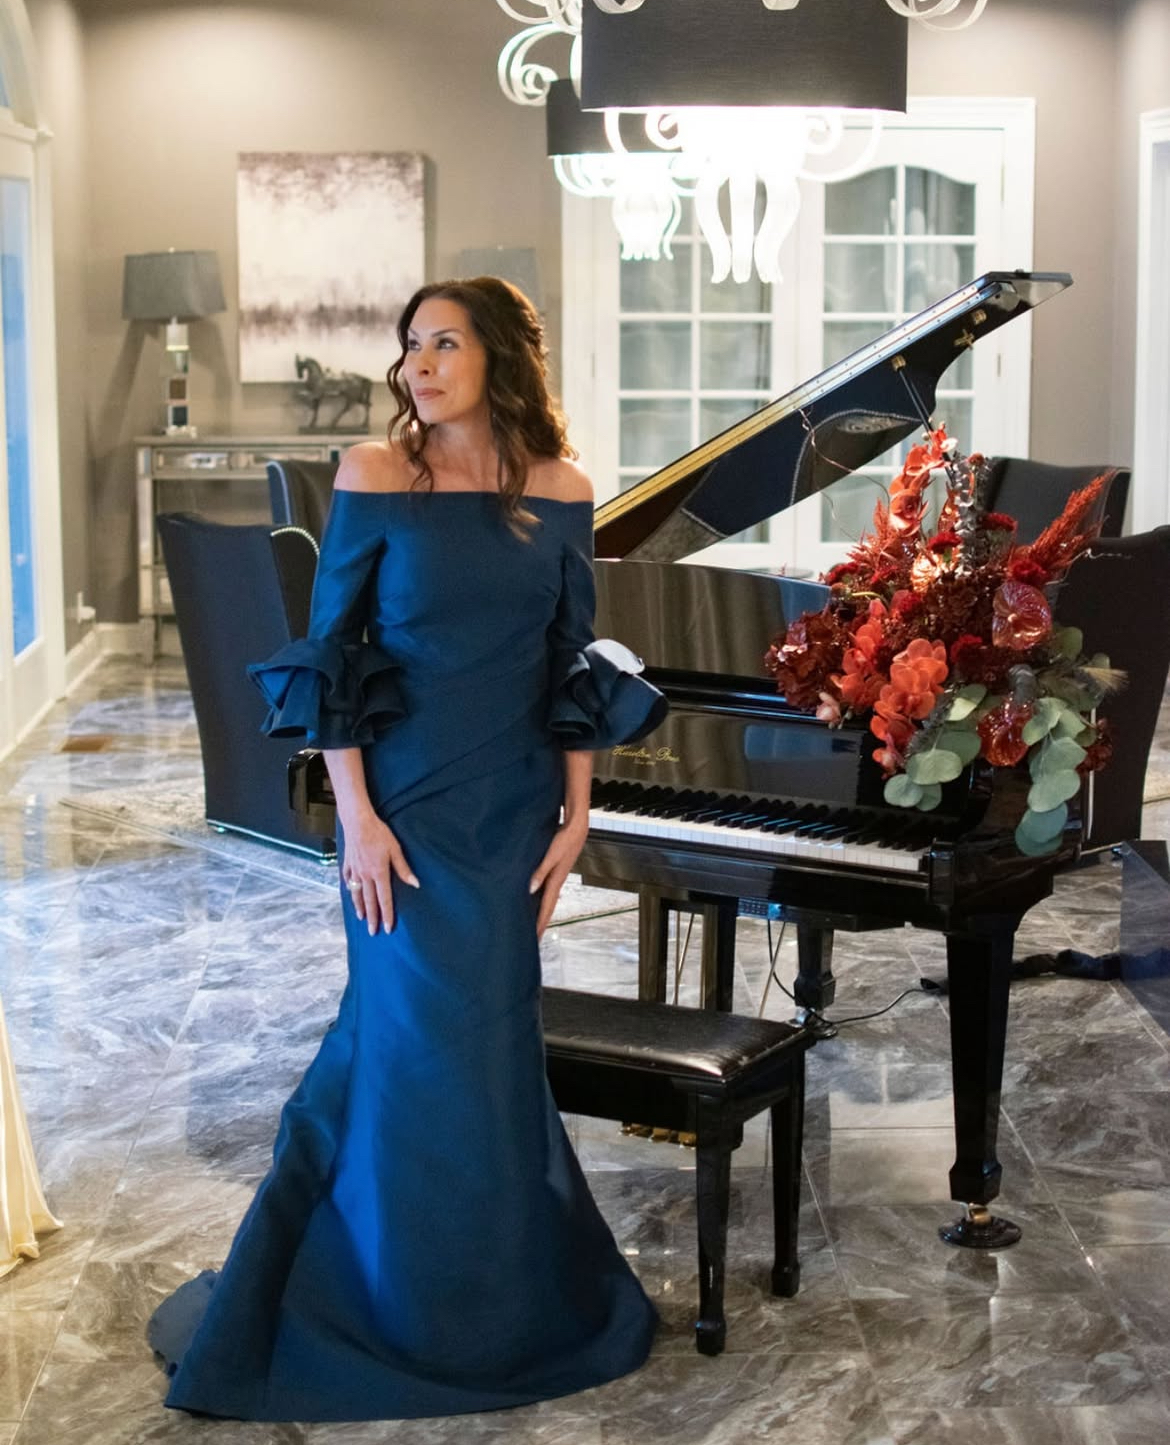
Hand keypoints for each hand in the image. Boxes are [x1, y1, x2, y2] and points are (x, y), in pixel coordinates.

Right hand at [341, 811, 418, 934]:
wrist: (357, 822)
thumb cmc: (379, 833)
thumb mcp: (395, 849)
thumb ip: (403, 869)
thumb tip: (415, 884)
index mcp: (379, 873)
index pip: (384, 900)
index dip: (387, 915)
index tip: (387, 929)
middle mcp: (365, 876)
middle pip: (369, 901)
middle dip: (372, 918)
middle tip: (373, 932)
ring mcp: (355, 871)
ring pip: (356, 894)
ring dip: (360, 907)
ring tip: (362, 918)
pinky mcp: (348, 864)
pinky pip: (348, 880)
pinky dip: (350, 889)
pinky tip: (351, 893)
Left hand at [529, 819, 588, 939]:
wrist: (577, 828)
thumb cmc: (565, 839)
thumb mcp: (551, 855)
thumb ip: (540, 871)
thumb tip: (530, 889)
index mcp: (556, 881)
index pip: (546, 908)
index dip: (540, 923)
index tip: (535, 938)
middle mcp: (557, 882)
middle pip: (547, 908)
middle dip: (541, 923)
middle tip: (534, 938)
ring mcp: (556, 877)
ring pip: (547, 899)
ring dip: (541, 912)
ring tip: (534, 923)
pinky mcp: (555, 870)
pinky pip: (547, 890)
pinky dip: (541, 898)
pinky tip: (535, 898)